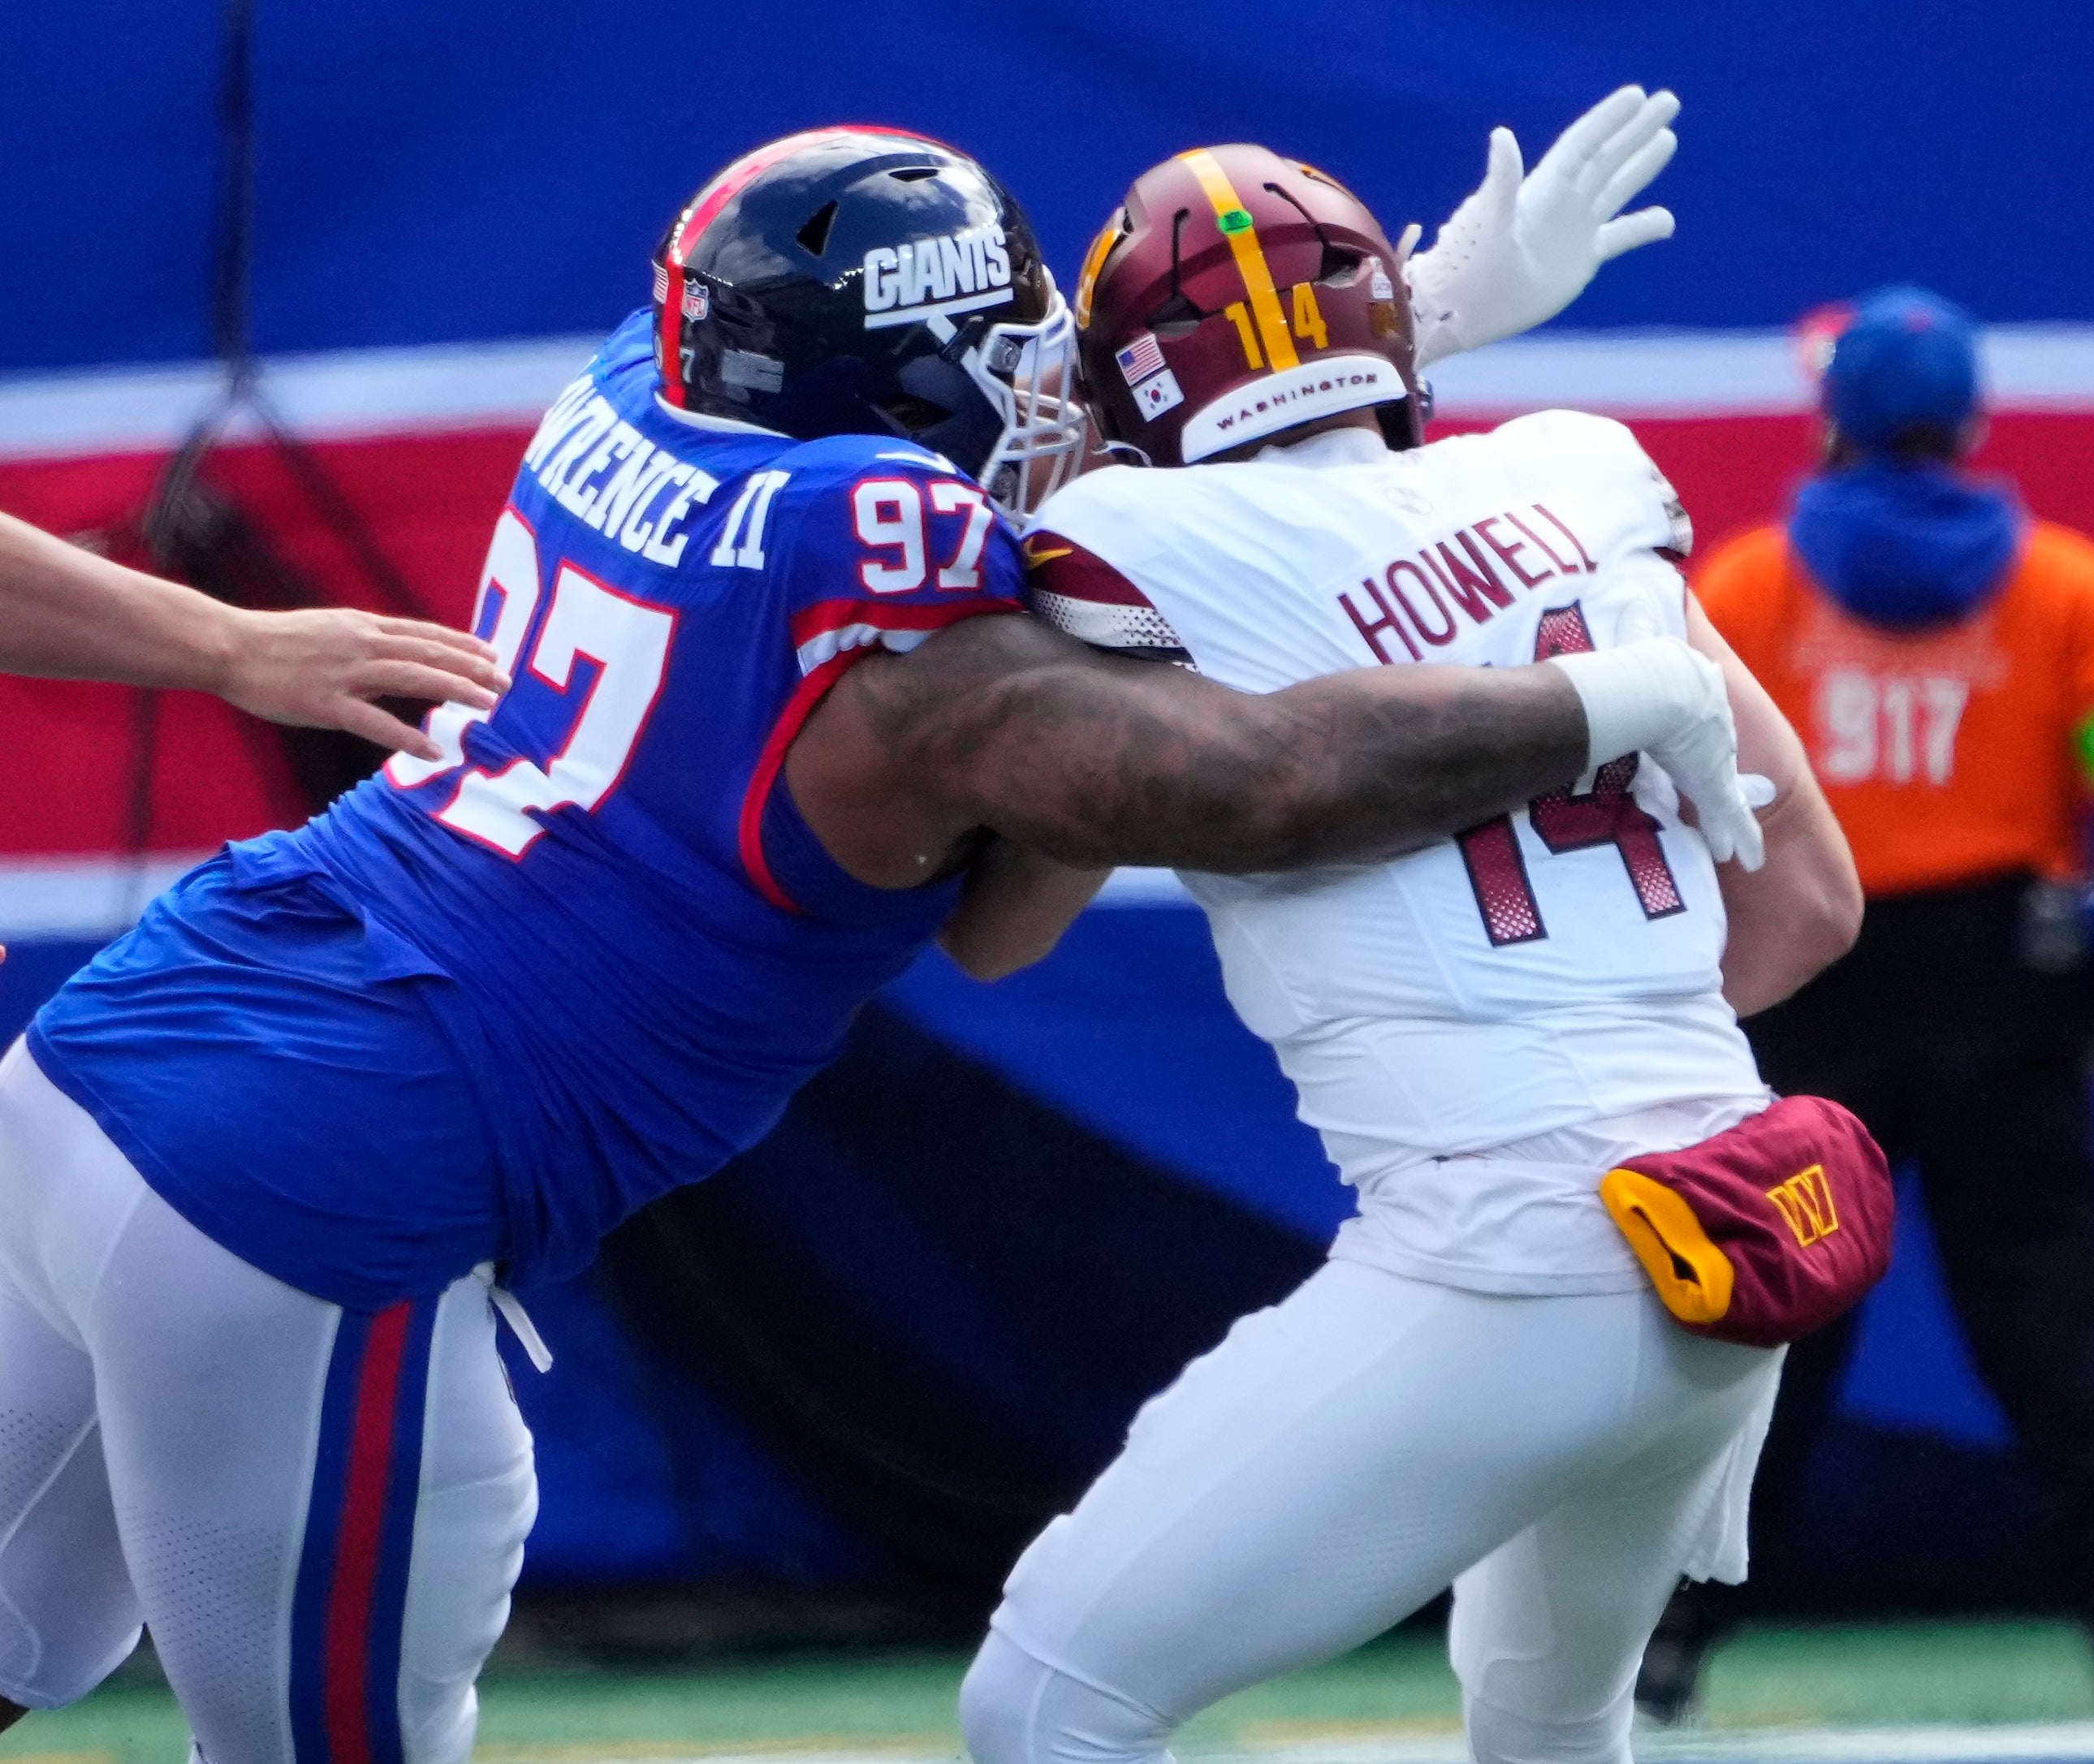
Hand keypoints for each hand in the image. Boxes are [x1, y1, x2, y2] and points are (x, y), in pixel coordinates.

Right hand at [215, 607, 509, 759]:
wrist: (227, 646)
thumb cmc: (275, 643)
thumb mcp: (328, 630)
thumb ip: (365, 643)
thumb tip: (398, 656)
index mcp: (362, 626)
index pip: (424, 633)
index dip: (462, 644)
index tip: (494, 654)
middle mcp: (361, 644)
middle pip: (428, 654)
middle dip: (472, 668)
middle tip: (506, 684)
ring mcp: (344, 673)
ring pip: (412, 679)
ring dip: (455, 692)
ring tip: (487, 708)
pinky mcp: (325, 703)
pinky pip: (374, 723)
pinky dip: (407, 737)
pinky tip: (434, 751)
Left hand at [1408, 86, 1680, 369]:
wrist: (1463, 312)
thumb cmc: (1470, 268)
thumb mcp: (1487, 222)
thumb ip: (1502, 181)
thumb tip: (1501, 135)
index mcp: (1543, 191)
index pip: (1582, 145)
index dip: (1608, 119)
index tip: (1637, 95)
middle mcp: (1562, 204)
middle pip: (1605, 157)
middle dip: (1635, 130)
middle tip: (1669, 101)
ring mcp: (1573, 230)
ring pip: (1615, 189)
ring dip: (1641, 165)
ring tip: (1668, 138)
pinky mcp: (1579, 260)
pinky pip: (1618, 238)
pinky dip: (1642, 229)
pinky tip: (1668, 221)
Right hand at [1546, 616, 1764, 871]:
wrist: (1664, 688)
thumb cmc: (1643, 662)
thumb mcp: (1638, 633)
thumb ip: (1635, 615)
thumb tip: (1627, 582)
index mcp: (1694, 703)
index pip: (1701, 725)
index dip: (1697, 739)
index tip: (1693, 749)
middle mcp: (1712, 732)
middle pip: (1719, 761)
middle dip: (1720, 780)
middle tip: (1719, 794)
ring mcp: (1718, 761)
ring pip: (1729, 797)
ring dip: (1730, 821)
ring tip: (1730, 847)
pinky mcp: (1717, 788)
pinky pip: (1733, 821)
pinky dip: (1742, 839)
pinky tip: (1747, 859)